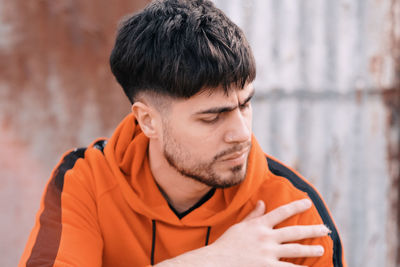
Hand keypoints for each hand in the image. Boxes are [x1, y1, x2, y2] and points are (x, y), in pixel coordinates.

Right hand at [210, 199, 329, 266]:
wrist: (216, 262)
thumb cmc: (227, 244)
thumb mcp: (239, 227)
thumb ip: (254, 216)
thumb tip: (263, 203)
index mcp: (259, 225)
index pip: (281, 212)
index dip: (296, 206)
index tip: (308, 203)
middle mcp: (266, 237)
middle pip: (294, 232)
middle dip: (312, 230)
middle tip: (325, 229)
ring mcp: (267, 253)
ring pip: (295, 250)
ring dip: (310, 249)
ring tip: (320, 248)